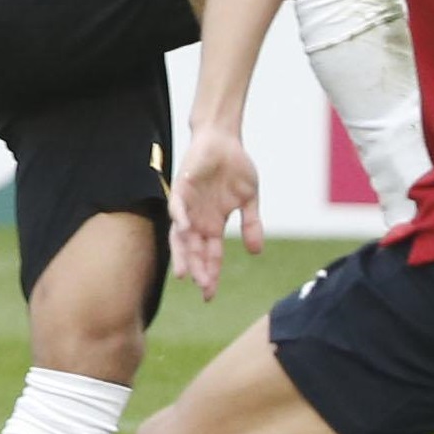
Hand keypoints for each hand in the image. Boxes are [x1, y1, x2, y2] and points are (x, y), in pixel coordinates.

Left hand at [169, 127, 262, 302]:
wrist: (223, 139)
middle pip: (194, 251)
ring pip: (180, 236)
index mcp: (213, 224)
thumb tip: (256, 252)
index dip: (210, 274)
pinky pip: (176, 207)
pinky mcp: (181, 188)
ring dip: (183, 254)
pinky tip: (185, 231)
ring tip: (184, 274)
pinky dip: (179, 219)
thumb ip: (252, 224)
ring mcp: (187, 205)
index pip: (210, 255)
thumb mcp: (249, 198)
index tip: (210, 295)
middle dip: (198, 271)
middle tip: (203, 290)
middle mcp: (197, 219)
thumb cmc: (235, 167)